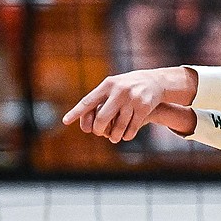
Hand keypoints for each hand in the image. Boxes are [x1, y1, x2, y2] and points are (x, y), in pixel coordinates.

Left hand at [62, 67, 196, 142]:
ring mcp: (132, 99)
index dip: (76, 112)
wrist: (154, 81)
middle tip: (99, 133)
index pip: (88, 101)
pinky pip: (132, 128)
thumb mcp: (113, 85)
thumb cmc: (127, 86)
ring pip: (119, 126)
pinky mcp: (144, 107)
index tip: (65, 121)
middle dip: (99, 129)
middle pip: (102, 118)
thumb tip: (83, 116)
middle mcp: (119, 91)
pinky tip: (126, 136)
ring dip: (114, 136)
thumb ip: (99, 97)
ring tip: (113, 138)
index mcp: (107, 85)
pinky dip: (127, 135)